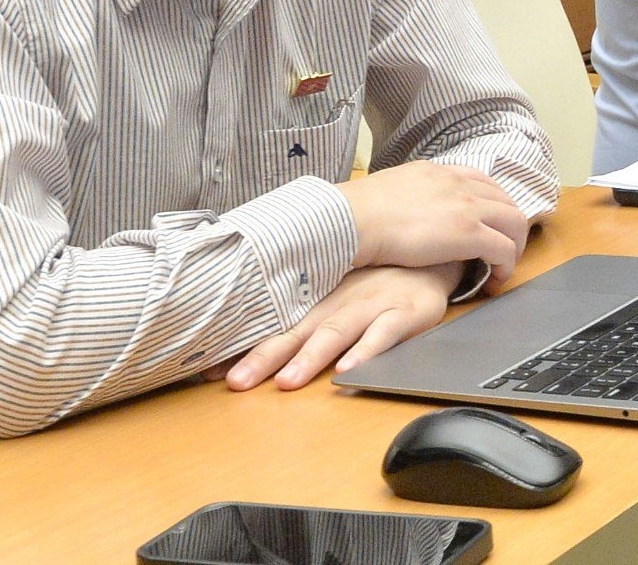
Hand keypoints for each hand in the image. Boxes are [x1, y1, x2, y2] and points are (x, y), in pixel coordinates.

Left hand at [217, 264, 454, 390]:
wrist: (431, 255)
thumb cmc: (378, 278)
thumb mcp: (337, 290)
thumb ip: (302, 318)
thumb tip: (250, 349)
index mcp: (318, 298)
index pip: (273, 324)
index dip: (241, 347)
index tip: (207, 370)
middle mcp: (339, 300)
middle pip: (296, 330)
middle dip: (264, 357)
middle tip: (236, 382)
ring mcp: (371, 304)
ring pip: (336, 332)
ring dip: (310, 357)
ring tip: (288, 381)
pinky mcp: (405, 312)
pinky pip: (385, 334)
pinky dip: (366, 352)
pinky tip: (349, 372)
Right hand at [337, 160, 530, 278]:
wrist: (354, 219)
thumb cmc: (360, 211)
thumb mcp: (394, 189)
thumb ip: (411, 195)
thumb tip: (408, 210)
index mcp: (440, 172)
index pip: (483, 182)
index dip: (493, 205)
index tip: (490, 225)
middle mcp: (460, 184)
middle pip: (505, 201)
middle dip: (510, 228)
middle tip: (502, 252)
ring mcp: (468, 207)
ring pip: (514, 223)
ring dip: (513, 247)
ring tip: (502, 269)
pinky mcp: (470, 234)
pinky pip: (504, 250)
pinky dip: (506, 266)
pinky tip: (494, 281)